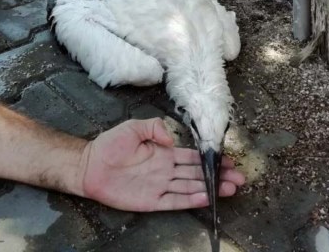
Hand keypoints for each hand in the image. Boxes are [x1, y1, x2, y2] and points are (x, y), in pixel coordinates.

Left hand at [79, 119, 245, 211]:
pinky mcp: (151, 201)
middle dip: (218, 176)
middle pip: (197, 174)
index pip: (192, 158)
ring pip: (191, 188)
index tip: (228, 161)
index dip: (210, 160)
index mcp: (163, 153)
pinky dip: (191, 200)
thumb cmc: (109, 145)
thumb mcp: (133, 127)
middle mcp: (165, 170)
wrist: (89, 166)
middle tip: (239, 178)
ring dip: (211, 189)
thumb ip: (154, 127)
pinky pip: (175, 201)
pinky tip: (206, 199)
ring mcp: (160, 186)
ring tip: (230, 189)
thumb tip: (173, 139)